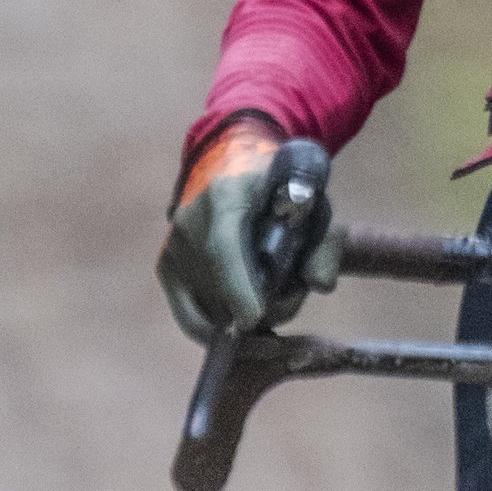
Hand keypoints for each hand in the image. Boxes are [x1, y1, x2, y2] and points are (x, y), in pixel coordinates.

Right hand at [157, 115, 341, 342]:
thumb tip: (319, 284)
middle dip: (260, 311)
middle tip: (290, 298)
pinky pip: (190, 317)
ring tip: (270, 298)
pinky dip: (219, 328)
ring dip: (243, 320)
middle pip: (218, 290)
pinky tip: (245, 318)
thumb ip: (326, 243)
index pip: (223, 248)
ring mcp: (174, 247)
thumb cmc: (277, 186)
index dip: (237, 289)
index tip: (254, 318)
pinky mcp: (166, 267)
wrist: (230, 162)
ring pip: (208, 311)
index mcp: (226, 195)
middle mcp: (190, 221)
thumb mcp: (312, 204)